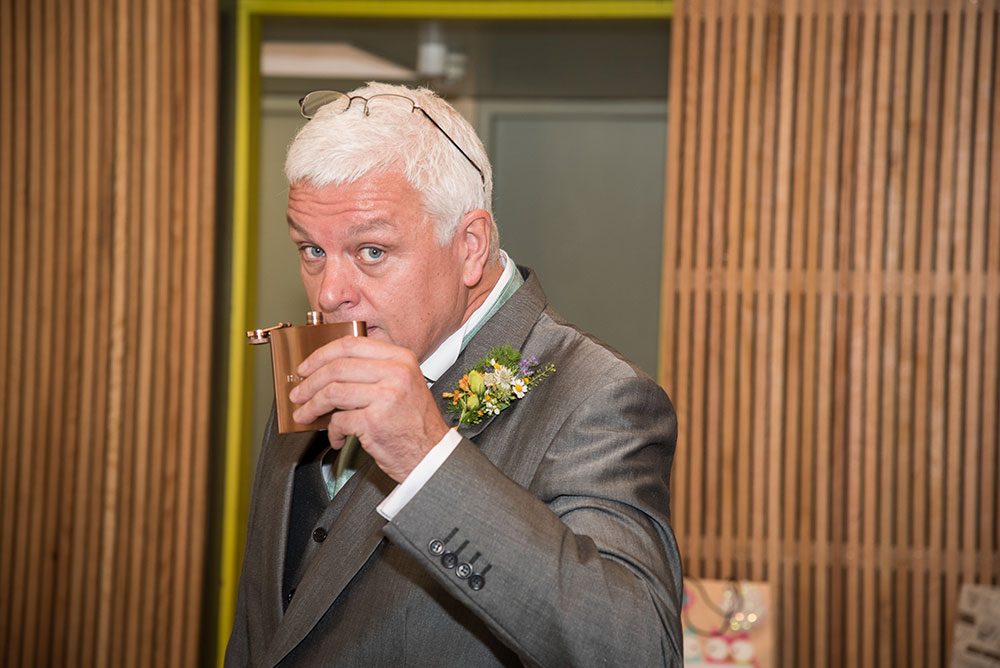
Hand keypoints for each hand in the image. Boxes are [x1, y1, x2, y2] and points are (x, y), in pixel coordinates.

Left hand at [289, 336, 448, 482]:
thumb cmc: (414, 422)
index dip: (322, 354)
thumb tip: (327, 372)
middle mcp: (395, 373)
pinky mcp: (375, 421)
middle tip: (298, 393)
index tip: (307, 367)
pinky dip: (332, 431)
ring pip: (333, 392)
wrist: (432, 454)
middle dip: (309, 382)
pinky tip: (337, 437)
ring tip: (305, 414)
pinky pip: (339, 420)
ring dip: (312, 406)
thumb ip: (372, 371)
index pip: (352, 344)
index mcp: (401, 358)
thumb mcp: (401, 384)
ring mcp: (386, 396)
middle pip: (337, 367)